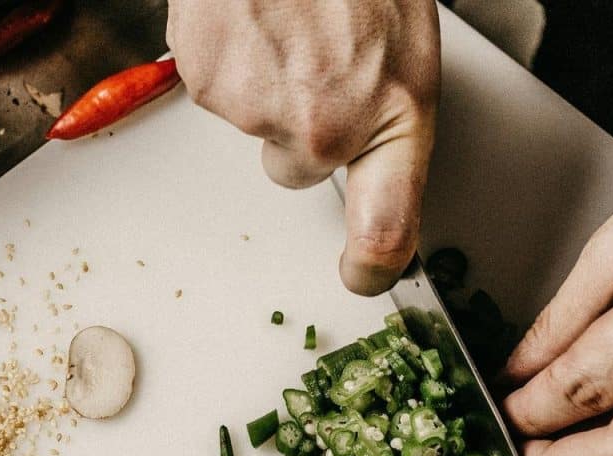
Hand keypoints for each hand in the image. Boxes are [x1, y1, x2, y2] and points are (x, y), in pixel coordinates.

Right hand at [166, 0, 440, 294]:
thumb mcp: (406, 49)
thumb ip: (385, 119)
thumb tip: (364, 165)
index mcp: (392, 117)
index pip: (388, 230)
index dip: (373, 266)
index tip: (363, 274)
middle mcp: (323, 128)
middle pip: (296, 169)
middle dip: (302, 128)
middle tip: (318, 64)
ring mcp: (258, 109)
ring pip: (255, 124)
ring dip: (267, 85)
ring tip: (288, 25)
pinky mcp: (205, 81)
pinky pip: (217, 89)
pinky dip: (231, 60)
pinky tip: (255, 19)